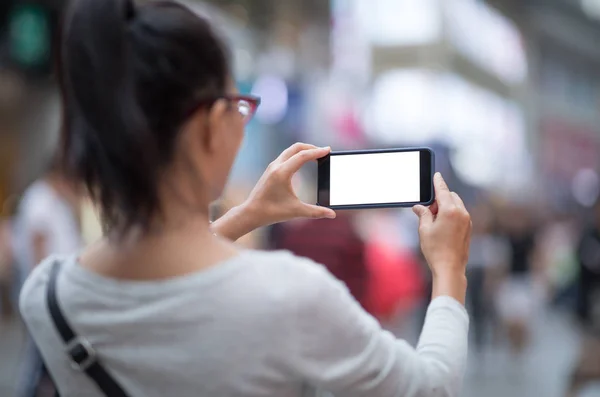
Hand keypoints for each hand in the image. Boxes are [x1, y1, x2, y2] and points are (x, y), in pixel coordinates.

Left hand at [244, 143, 335, 225]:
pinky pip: (286, 156)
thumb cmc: (272, 212)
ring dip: (303, 150)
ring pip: (290, 150)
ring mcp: (272, 167)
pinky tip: (302, 161)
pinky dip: (296, 155)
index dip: (317, 152)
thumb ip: (316, 212)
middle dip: (311, 147)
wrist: (251, 213)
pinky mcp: (270, 170)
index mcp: (282, 173)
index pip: (302, 156)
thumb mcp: (296, 211)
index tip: (328, 150)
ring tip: (316, 155)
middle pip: (296, 148)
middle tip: (324, 152)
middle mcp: (276, 166)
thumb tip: (332, 214)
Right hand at [413, 173, 470, 302]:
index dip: (438, 182)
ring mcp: (467, 221)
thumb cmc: (436, 250)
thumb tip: (419, 207)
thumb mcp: (424, 230)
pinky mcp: (469, 228)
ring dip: (446, 206)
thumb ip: (423, 214)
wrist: (450, 268)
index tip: (437, 175)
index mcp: (450, 211)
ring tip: (434, 220)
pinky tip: (442, 226)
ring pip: (456, 205)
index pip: (443, 191)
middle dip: (440, 198)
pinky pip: (460, 214)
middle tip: (428, 210)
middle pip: (451, 196)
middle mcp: (461, 213)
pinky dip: (452, 214)